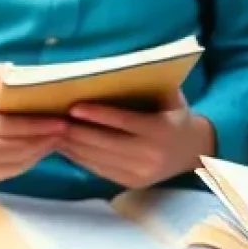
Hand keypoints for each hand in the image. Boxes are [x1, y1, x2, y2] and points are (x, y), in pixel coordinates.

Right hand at [0, 67, 66, 185]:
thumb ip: (8, 75)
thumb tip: (39, 77)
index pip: (7, 125)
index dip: (35, 126)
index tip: (60, 122)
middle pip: (13, 146)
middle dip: (43, 139)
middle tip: (66, 130)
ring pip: (14, 162)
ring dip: (40, 152)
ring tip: (58, 138)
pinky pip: (10, 172)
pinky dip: (29, 162)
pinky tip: (41, 149)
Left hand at [58, 91, 215, 189]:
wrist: (194, 151)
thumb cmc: (176, 114)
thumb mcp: (172, 97)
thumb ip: (151, 84)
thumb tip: (121, 65)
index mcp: (162, 130)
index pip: (125, 122)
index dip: (98, 115)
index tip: (74, 107)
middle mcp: (151, 154)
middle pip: (106, 143)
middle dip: (77, 132)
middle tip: (53, 119)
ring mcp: (139, 173)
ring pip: (99, 159)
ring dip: (73, 146)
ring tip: (53, 132)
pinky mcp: (129, 183)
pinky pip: (99, 170)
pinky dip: (79, 158)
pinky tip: (65, 146)